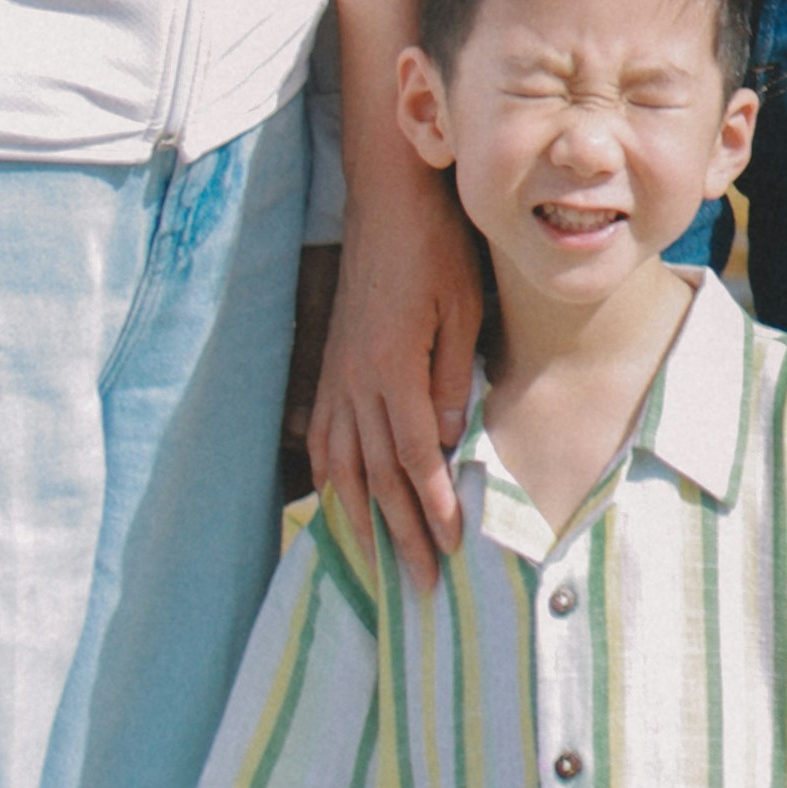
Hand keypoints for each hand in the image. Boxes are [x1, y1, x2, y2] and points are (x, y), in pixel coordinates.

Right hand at [306, 186, 486, 565]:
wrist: (385, 200)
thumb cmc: (435, 248)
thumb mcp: (462, 306)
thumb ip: (451, 374)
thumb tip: (447, 438)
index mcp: (392, 368)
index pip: (414, 458)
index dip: (432, 508)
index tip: (452, 550)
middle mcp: (356, 381)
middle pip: (376, 477)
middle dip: (400, 536)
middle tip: (421, 587)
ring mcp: (337, 376)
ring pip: (342, 466)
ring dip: (360, 522)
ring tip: (376, 568)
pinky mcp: (330, 368)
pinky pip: (324, 438)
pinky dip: (330, 480)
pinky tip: (339, 506)